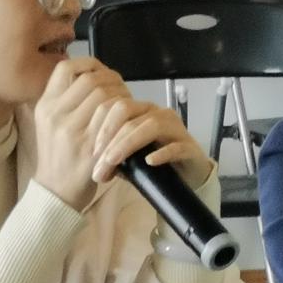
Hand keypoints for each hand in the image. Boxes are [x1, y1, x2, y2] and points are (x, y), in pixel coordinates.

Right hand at [31, 56, 132, 208]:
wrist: (55, 191)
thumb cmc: (57, 156)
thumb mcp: (50, 123)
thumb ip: (65, 100)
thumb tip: (92, 74)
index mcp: (45, 106)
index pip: (65, 68)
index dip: (89, 64)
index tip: (102, 71)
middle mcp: (55, 115)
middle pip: (91, 81)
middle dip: (112, 80)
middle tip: (122, 89)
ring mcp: (72, 132)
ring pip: (105, 98)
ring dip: (122, 97)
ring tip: (127, 103)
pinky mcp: (90, 149)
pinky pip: (114, 121)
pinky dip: (126, 116)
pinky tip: (130, 119)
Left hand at [90, 100, 212, 190]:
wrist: (189, 175)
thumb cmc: (158, 165)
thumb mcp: (131, 161)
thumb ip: (115, 159)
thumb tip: (97, 169)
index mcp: (140, 112)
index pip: (115, 107)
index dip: (102, 127)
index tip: (93, 152)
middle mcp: (157, 114)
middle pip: (128, 113)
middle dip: (111, 137)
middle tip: (101, 162)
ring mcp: (175, 129)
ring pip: (150, 125)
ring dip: (128, 143)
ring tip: (114, 162)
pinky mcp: (190, 146)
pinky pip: (176, 146)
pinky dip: (162, 153)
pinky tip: (150, 162)